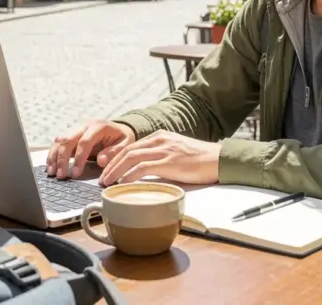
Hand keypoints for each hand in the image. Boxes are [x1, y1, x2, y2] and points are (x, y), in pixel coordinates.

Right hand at [46, 120, 135, 178]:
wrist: (118, 129)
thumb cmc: (122, 138)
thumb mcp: (125, 144)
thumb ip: (114, 152)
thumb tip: (101, 161)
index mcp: (98, 126)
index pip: (84, 141)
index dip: (79, 158)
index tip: (76, 174)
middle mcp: (84, 125)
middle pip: (68, 140)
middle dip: (62, 159)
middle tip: (61, 176)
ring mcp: (76, 129)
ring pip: (59, 140)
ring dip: (54, 157)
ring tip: (52, 173)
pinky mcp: (71, 134)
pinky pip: (58, 143)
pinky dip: (53, 154)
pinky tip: (50, 166)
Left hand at [98, 130, 220, 186]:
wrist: (219, 159)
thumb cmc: (200, 160)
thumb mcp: (177, 152)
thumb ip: (161, 157)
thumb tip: (146, 172)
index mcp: (160, 137)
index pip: (131, 146)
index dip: (116, 159)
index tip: (107, 170)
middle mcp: (160, 140)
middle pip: (127, 151)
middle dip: (111, 165)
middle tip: (102, 178)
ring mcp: (164, 150)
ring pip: (131, 158)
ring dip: (116, 170)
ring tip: (107, 182)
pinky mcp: (170, 162)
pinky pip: (143, 168)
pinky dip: (130, 175)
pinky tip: (123, 183)